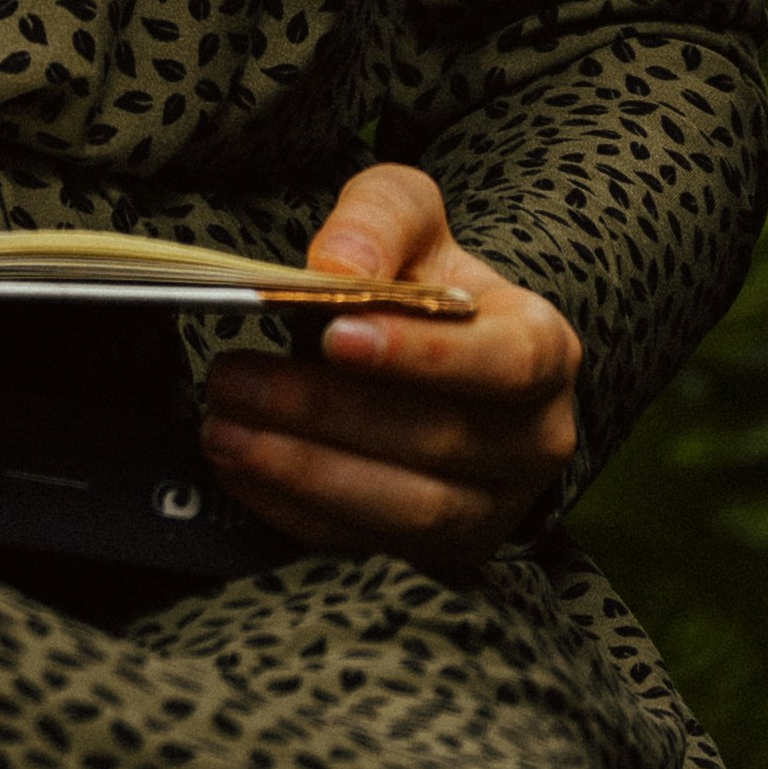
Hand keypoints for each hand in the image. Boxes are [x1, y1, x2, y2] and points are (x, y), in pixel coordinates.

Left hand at [196, 163, 584, 569]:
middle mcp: (534, 440)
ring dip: (304, 472)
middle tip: (233, 379)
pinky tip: (238, 466)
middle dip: (327, 413)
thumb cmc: (422, 277)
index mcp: (544, 350)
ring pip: (408, 509)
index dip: (421, 356)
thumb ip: (377, 219)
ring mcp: (492, 506)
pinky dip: (295, 510)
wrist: (429, 351)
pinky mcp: (439, 551)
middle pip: (442, 441)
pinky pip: (368, 543)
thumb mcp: (407, 217)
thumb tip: (336, 264)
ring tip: (222, 430)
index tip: (333, 337)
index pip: (507, 362)